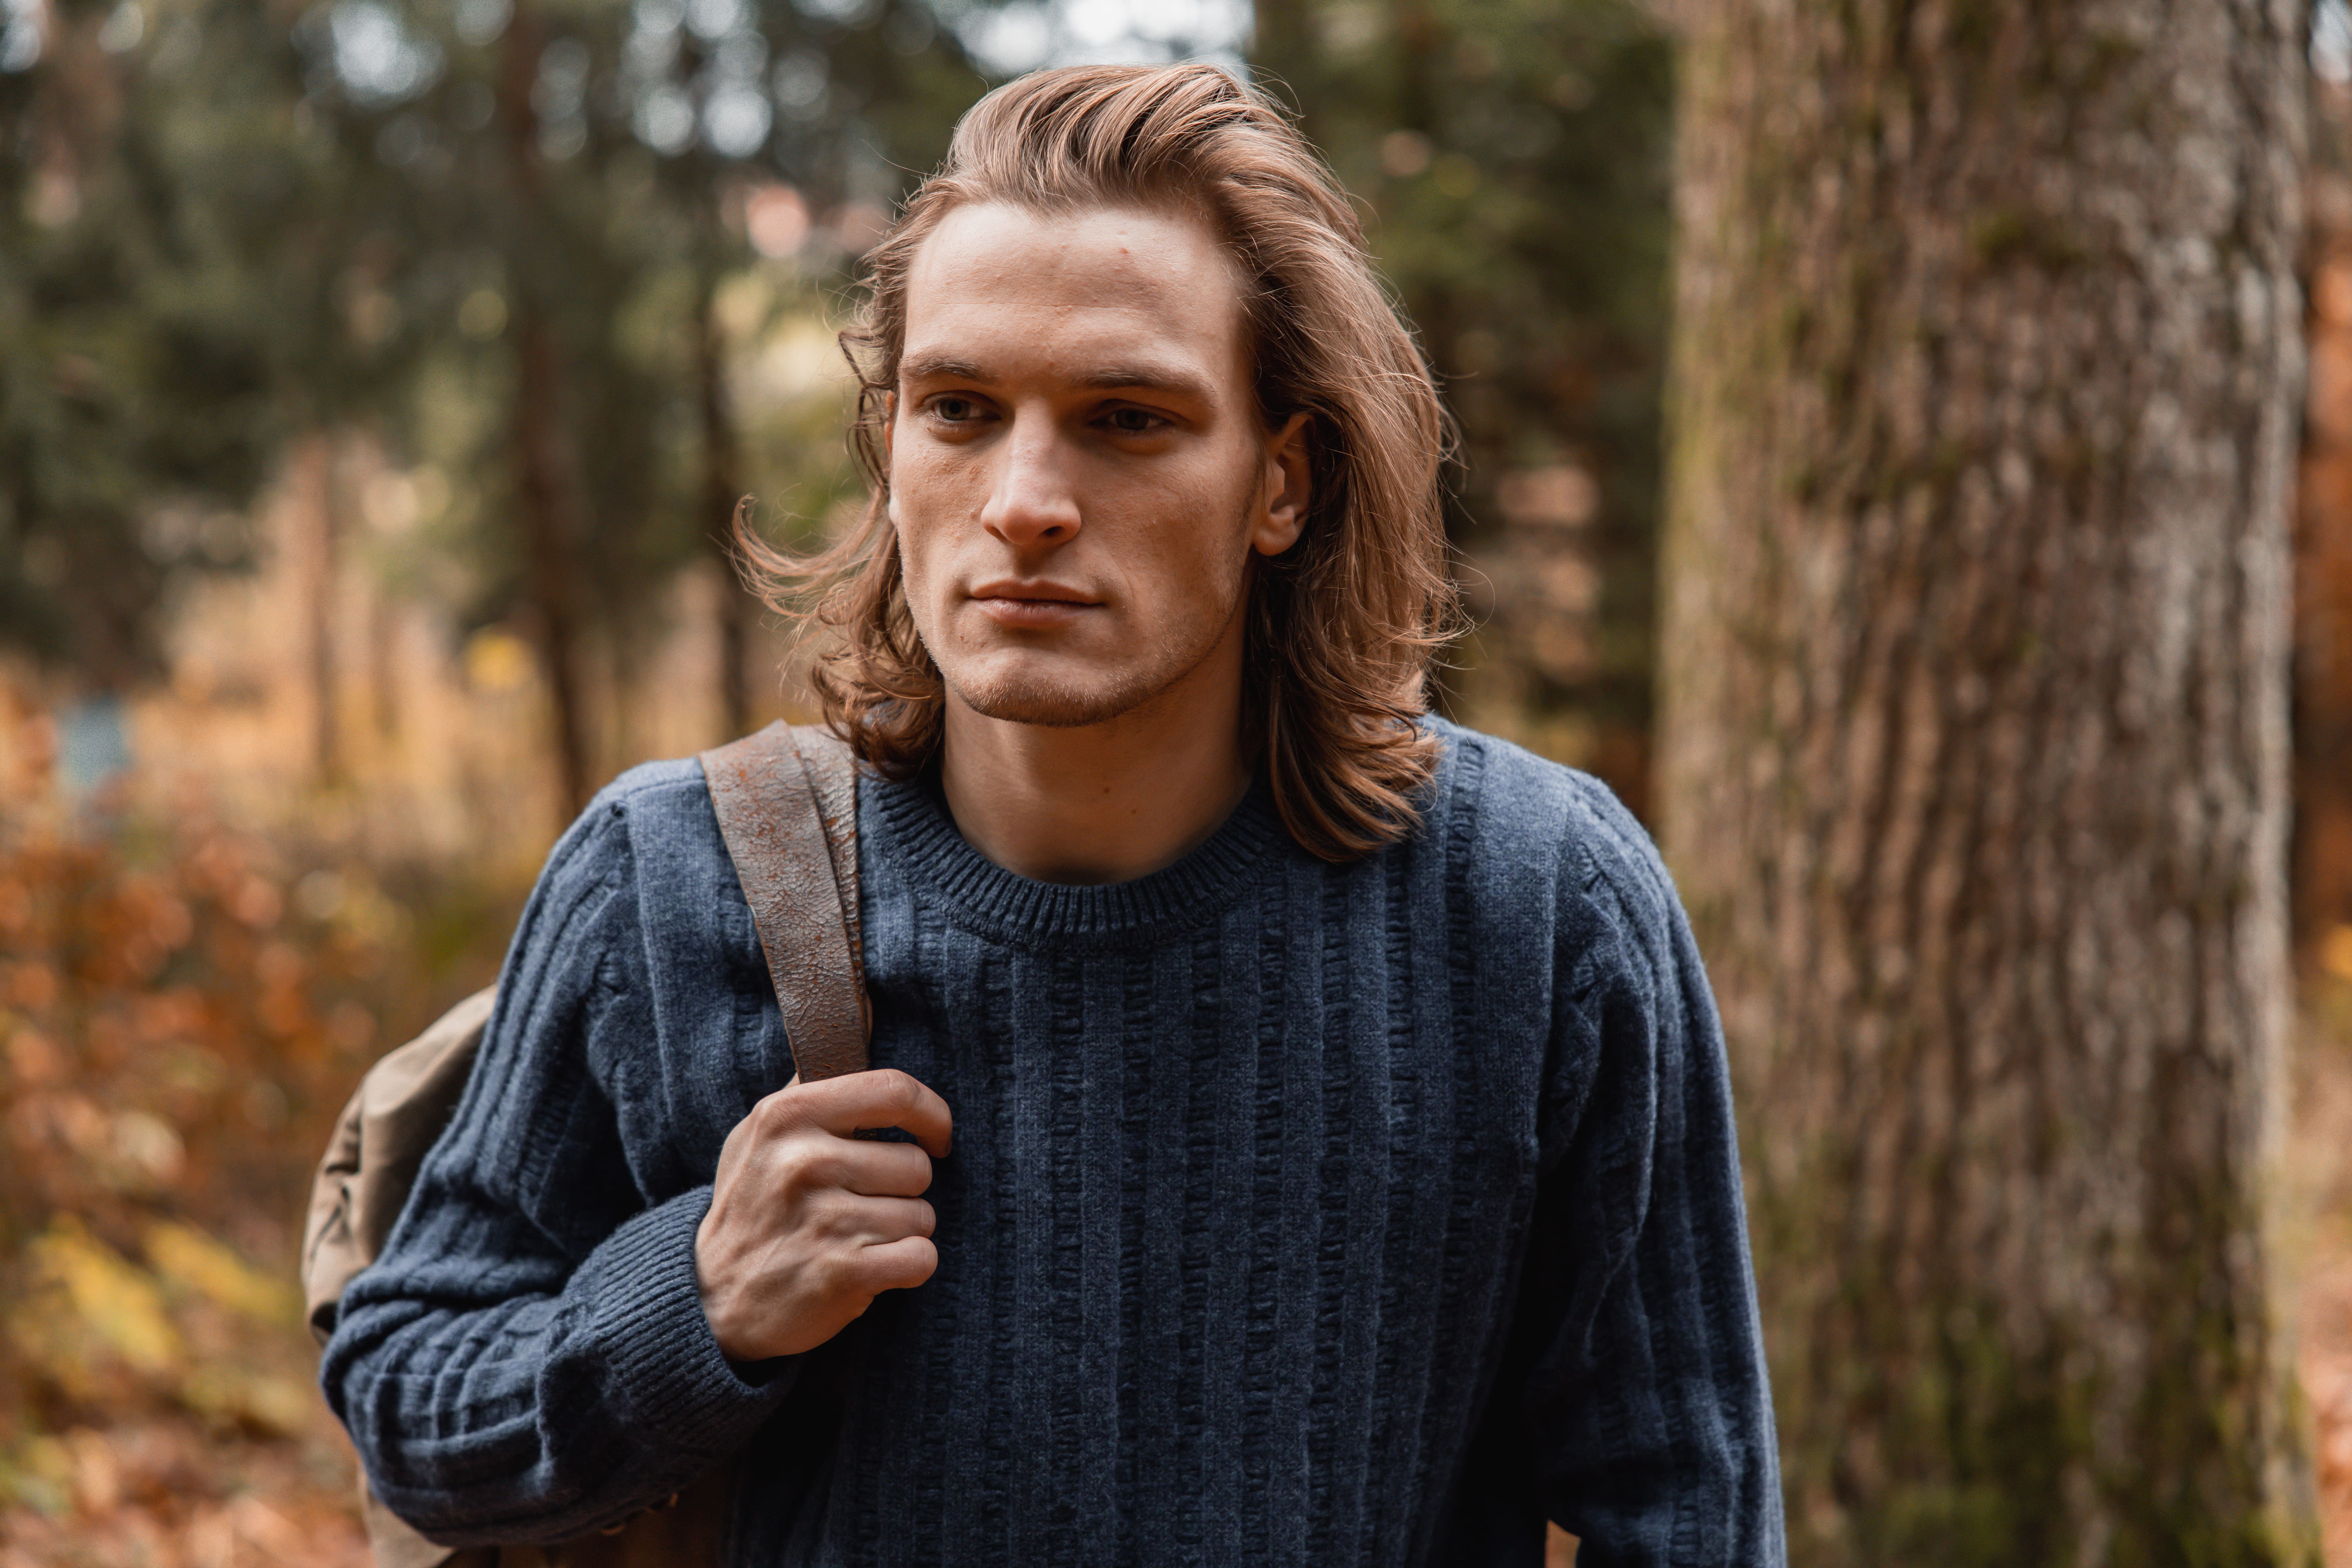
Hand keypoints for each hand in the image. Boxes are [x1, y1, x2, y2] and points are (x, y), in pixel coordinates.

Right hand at [694, 1069, 952, 1361]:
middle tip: (861, 1206)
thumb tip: (862, 1005)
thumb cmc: (753, 1206)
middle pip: (916, 1164)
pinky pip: (921, 1257)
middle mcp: (804, 1162)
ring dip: (901, 1232)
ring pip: (922, 1214)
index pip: (895, 1089)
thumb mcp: (760, 1132)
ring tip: (854, 1239)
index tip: (935, 1136)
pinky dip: (907, 1266)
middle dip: (902, 1190)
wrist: (711, 1298)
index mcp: (788, 1116)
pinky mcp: (842, 1272)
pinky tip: (870, 1268)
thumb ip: (812, 1080)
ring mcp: (824, 1219)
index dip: (932, 1114)